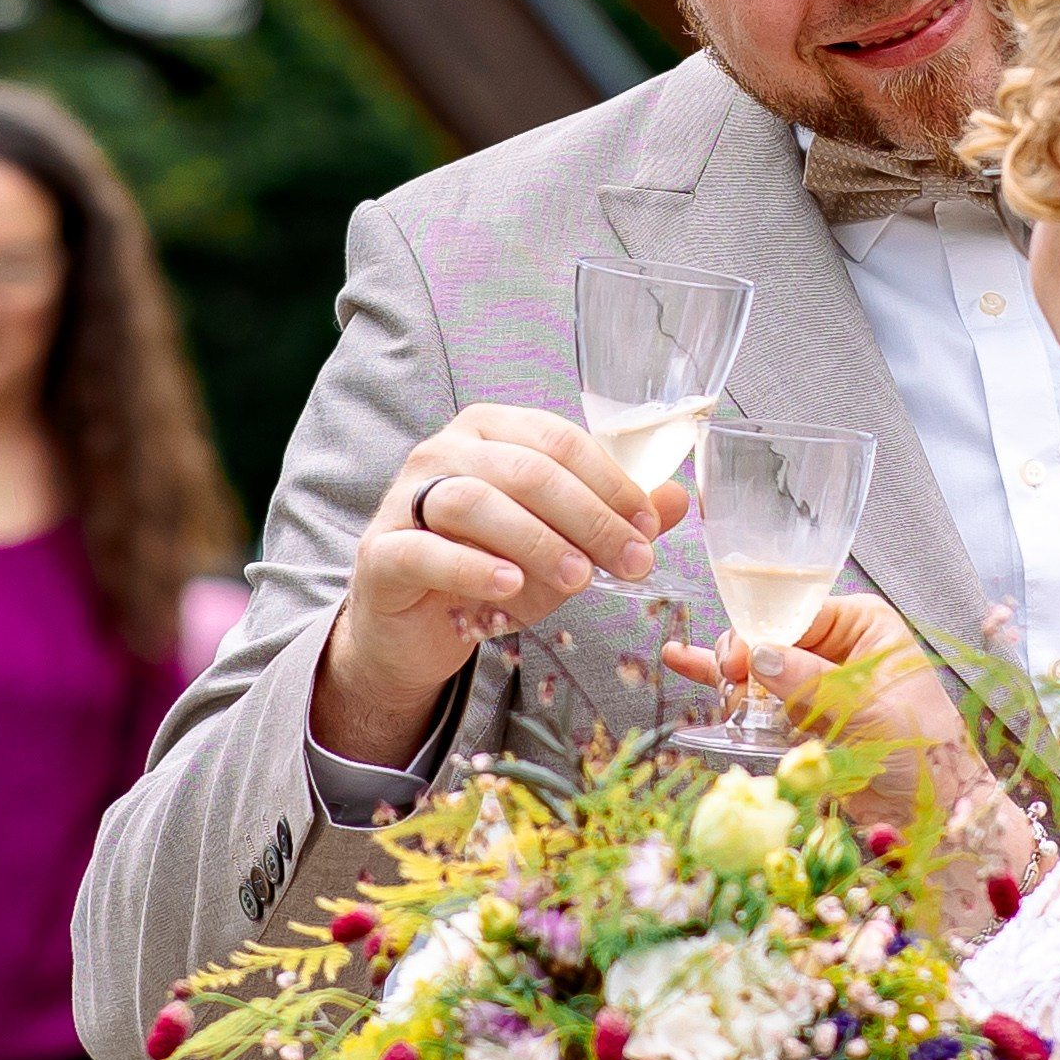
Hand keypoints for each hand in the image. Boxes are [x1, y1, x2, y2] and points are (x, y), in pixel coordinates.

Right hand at [314, 405, 689, 766]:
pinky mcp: (382, 553)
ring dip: (536, 540)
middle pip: (525, 469)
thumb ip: (611, 518)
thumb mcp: (560, 544)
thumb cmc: (489, 570)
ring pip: (474, 501)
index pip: (559, 441)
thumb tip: (677, 498)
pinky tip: (509, 586)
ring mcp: (405, 499)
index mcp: (491, 431)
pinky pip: (425, 551)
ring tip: (578, 578)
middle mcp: (444, 452)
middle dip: (589, 517)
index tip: (647, 528)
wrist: (414, 628)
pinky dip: (471, 567)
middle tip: (631, 563)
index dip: (611, 483)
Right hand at [663, 594, 1002, 851]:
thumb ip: (810, 681)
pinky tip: (687, 664)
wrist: (930, 808)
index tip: (737, 659)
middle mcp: (838, 645)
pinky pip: (760, 697)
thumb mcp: (866, 707)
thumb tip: (758, 656)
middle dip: (744, 655)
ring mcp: (817, 681)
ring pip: (760, 666)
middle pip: (772, 635)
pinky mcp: (803, 716)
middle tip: (727, 677)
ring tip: (704, 679)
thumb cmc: (919, 747)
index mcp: (863, 625)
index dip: (762, 631)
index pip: (797, 611)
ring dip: (731, 675)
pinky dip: (729, 689)